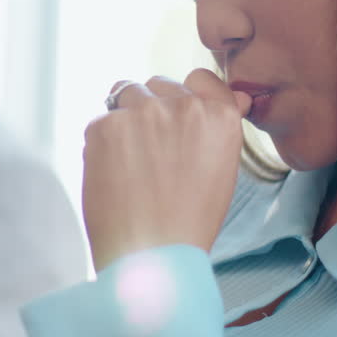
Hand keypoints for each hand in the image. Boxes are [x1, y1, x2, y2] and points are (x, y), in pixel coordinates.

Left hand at [82, 69, 249, 270]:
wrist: (150, 259)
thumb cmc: (188, 222)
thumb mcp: (222, 170)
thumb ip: (221, 126)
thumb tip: (237, 95)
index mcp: (220, 117)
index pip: (199, 78)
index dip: (183, 98)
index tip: (176, 120)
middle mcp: (183, 106)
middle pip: (157, 85)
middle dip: (151, 110)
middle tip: (150, 156)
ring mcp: (142, 112)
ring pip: (124, 94)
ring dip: (124, 120)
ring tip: (131, 166)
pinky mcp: (104, 125)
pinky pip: (99, 120)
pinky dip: (101, 143)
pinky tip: (113, 176)